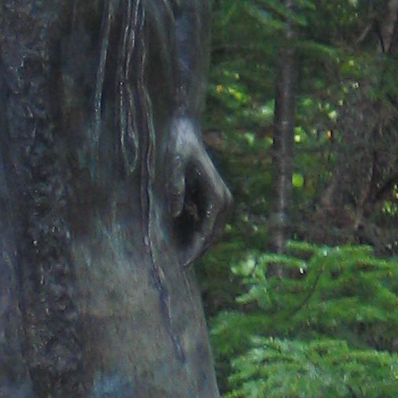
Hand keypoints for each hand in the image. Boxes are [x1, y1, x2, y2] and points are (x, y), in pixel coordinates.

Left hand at [162, 113, 232, 267]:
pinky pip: (205, 224)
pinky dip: (192, 233)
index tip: (180, 263)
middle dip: (196, 251)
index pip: (207, 232)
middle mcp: (224, 201)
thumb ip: (175, 186)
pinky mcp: (214, 200)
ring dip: (195, 244)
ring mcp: (222, 201)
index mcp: (217, 196)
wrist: (184, 132)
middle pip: (212, 236)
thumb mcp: (173, 163)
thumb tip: (176, 213)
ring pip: (210, 232)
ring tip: (174, 255)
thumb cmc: (178, 147)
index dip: (194, 250)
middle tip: (176, 265)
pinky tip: (175, 238)